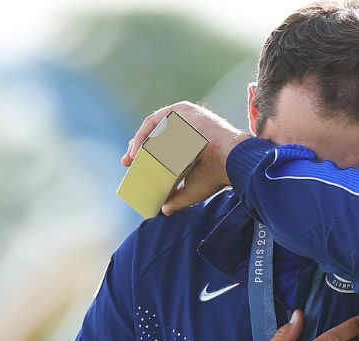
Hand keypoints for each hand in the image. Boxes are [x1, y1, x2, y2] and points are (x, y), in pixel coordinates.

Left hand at [120, 101, 253, 215]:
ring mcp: (184, 116)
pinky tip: (136, 150)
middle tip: (128, 162)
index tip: (134, 165)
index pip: (164, 142)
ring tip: (132, 159)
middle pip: (156, 133)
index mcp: (192, 139)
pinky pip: (154, 123)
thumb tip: (164, 210)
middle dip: (138, 147)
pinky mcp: (181, 111)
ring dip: (139, 142)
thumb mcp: (193, 188)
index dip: (146, 153)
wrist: (231, 160)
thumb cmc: (216, 173)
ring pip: (153, 128)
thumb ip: (178, 198)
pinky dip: (142, 136)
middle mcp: (187, 124)